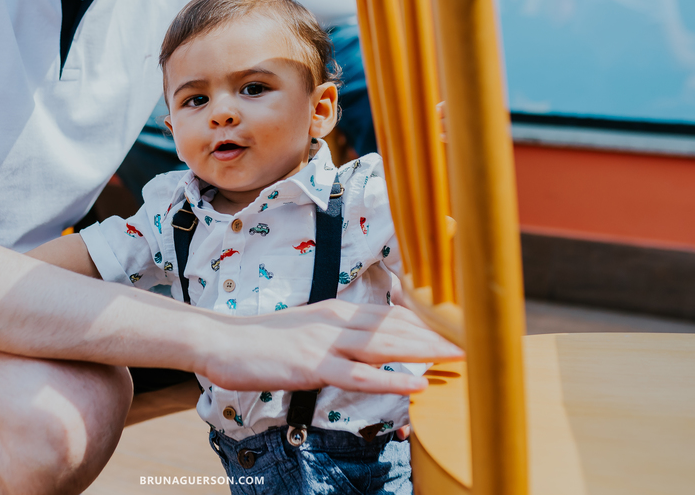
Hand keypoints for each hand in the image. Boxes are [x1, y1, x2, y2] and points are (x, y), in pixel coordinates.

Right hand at [198, 301, 460, 394]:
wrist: (219, 341)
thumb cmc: (260, 340)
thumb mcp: (306, 330)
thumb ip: (336, 334)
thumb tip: (363, 345)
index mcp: (336, 311)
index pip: (392, 316)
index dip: (427, 324)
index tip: (458, 329)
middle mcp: (336, 320)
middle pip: (398, 327)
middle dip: (438, 335)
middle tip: (475, 341)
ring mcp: (325, 343)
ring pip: (387, 347)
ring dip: (426, 351)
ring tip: (460, 357)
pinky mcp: (312, 366)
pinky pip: (359, 376)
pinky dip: (391, 379)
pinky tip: (417, 382)